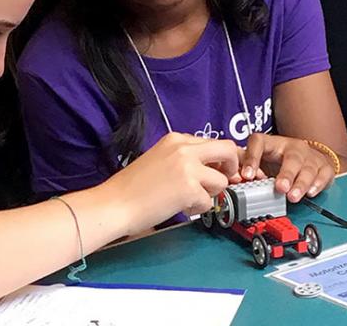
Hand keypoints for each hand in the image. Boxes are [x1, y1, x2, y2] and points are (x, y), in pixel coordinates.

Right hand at [103, 132, 240, 235]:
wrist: (115, 203)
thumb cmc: (133, 187)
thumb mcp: (160, 159)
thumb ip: (185, 159)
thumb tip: (212, 168)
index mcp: (176, 139)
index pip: (213, 142)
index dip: (220, 159)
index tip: (219, 171)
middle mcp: (184, 148)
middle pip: (228, 149)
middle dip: (231, 167)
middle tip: (222, 182)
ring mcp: (187, 167)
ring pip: (221, 179)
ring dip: (210, 193)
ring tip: (187, 198)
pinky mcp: (189, 188)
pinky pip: (209, 201)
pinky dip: (197, 208)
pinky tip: (178, 206)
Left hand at [240, 133, 334, 201]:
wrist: (306, 156)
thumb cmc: (277, 159)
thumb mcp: (261, 159)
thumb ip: (248, 167)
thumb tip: (234, 179)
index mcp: (271, 143)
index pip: (258, 143)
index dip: (252, 158)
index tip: (247, 175)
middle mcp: (292, 147)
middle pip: (291, 157)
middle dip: (286, 173)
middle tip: (280, 187)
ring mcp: (310, 156)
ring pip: (308, 168)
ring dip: (301, 183)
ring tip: (293, 196)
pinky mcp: (323, 166)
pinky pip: (323, 174)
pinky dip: (317, 184)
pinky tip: (310, 193)